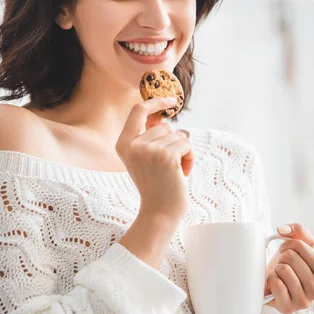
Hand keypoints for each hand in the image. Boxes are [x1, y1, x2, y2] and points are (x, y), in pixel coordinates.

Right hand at [116, 97, 193, 225]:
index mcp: (123, 144)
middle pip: (164, 125)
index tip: (171, 100)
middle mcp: (133, 145)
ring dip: (182, 152)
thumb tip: (160, 113)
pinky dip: (189, 158)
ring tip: (174, 171)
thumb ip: (149, 135)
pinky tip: (182, 173)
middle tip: (168, 166)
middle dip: (173, 142)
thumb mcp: (145, 158)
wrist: (159, 213)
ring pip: (178, 135)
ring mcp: (149, 150)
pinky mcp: (166, 156)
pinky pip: (186, 144)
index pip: (138, 111)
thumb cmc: (155, 186)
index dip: (155, 102)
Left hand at [264, 223, 313, 313]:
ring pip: (283, 270)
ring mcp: (303, 301)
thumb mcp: (297, 245)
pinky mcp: (288, 308)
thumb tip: (282, 229)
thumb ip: (297, 230)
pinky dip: (270, 280)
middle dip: (281, 258)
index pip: (300, 245)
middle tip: (282, 265)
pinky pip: (276, 284)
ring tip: (279, 275)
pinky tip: (274, 285)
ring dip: (276, 269)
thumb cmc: (287, 265)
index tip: (287, 252)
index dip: (287, 245)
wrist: (273, 286)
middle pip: (290, 257)